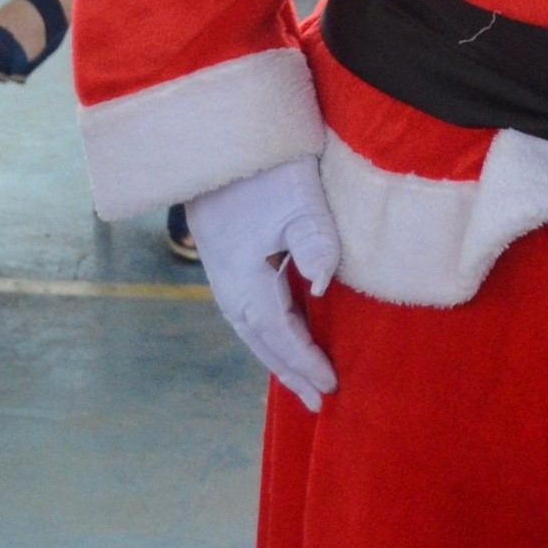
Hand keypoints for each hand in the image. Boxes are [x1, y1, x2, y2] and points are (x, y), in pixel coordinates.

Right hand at [185, 158, 341, 406]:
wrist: (215, 144)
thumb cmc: (264, 169)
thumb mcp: (298, 198)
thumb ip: (315, 240)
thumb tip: (324, 285)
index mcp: (245, 281)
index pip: (281, 334)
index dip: (306, 361)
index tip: (332, 385)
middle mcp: (230, 288)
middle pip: (264, 343)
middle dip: (291, 373)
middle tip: (319, 404)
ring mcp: (226, 279)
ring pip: (255, 332)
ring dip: (280, 358)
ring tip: (304, 383)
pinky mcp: (230, 266)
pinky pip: (252, 314)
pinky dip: (271, 336)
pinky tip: (286, 339)